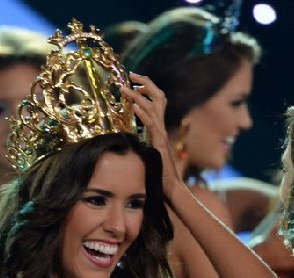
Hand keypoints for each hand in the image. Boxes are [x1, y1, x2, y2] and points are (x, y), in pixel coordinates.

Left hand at [120, 73, 181, 197]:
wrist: (170, 187)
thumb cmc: (158, 173)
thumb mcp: (148, 153)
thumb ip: (143, 142)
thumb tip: (130, 138)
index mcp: (159, 128)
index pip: (156, 101)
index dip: (146, 89)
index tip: (133, 81)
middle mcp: (162, 127)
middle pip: (158, 97)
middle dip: (145, 83)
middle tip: (131, 74)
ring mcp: (161, 134)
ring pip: (153, 107)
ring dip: (137, 95)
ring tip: (124, 87)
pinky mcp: (159, 143)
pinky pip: (152, 124)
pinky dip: (143, 113)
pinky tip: (133, 105)